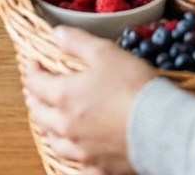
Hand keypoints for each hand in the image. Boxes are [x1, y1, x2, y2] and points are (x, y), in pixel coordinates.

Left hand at [23, 26, 156, 174]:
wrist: (162, 126)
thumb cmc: (134, 87)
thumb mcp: (106, 53)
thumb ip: (78, 42)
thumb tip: (57, 34)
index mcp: (64, 97)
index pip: (35, 83)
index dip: (32, 70)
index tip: (34, 63)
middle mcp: (67, 127)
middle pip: (39, 114)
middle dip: (35, 99)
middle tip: (37, 91)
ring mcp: (82, 151)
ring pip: (55, 142)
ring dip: (50, 129)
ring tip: (52, 121)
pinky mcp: (99, 167)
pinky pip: (78, 165)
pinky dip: (74, 156)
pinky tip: (79, 152)